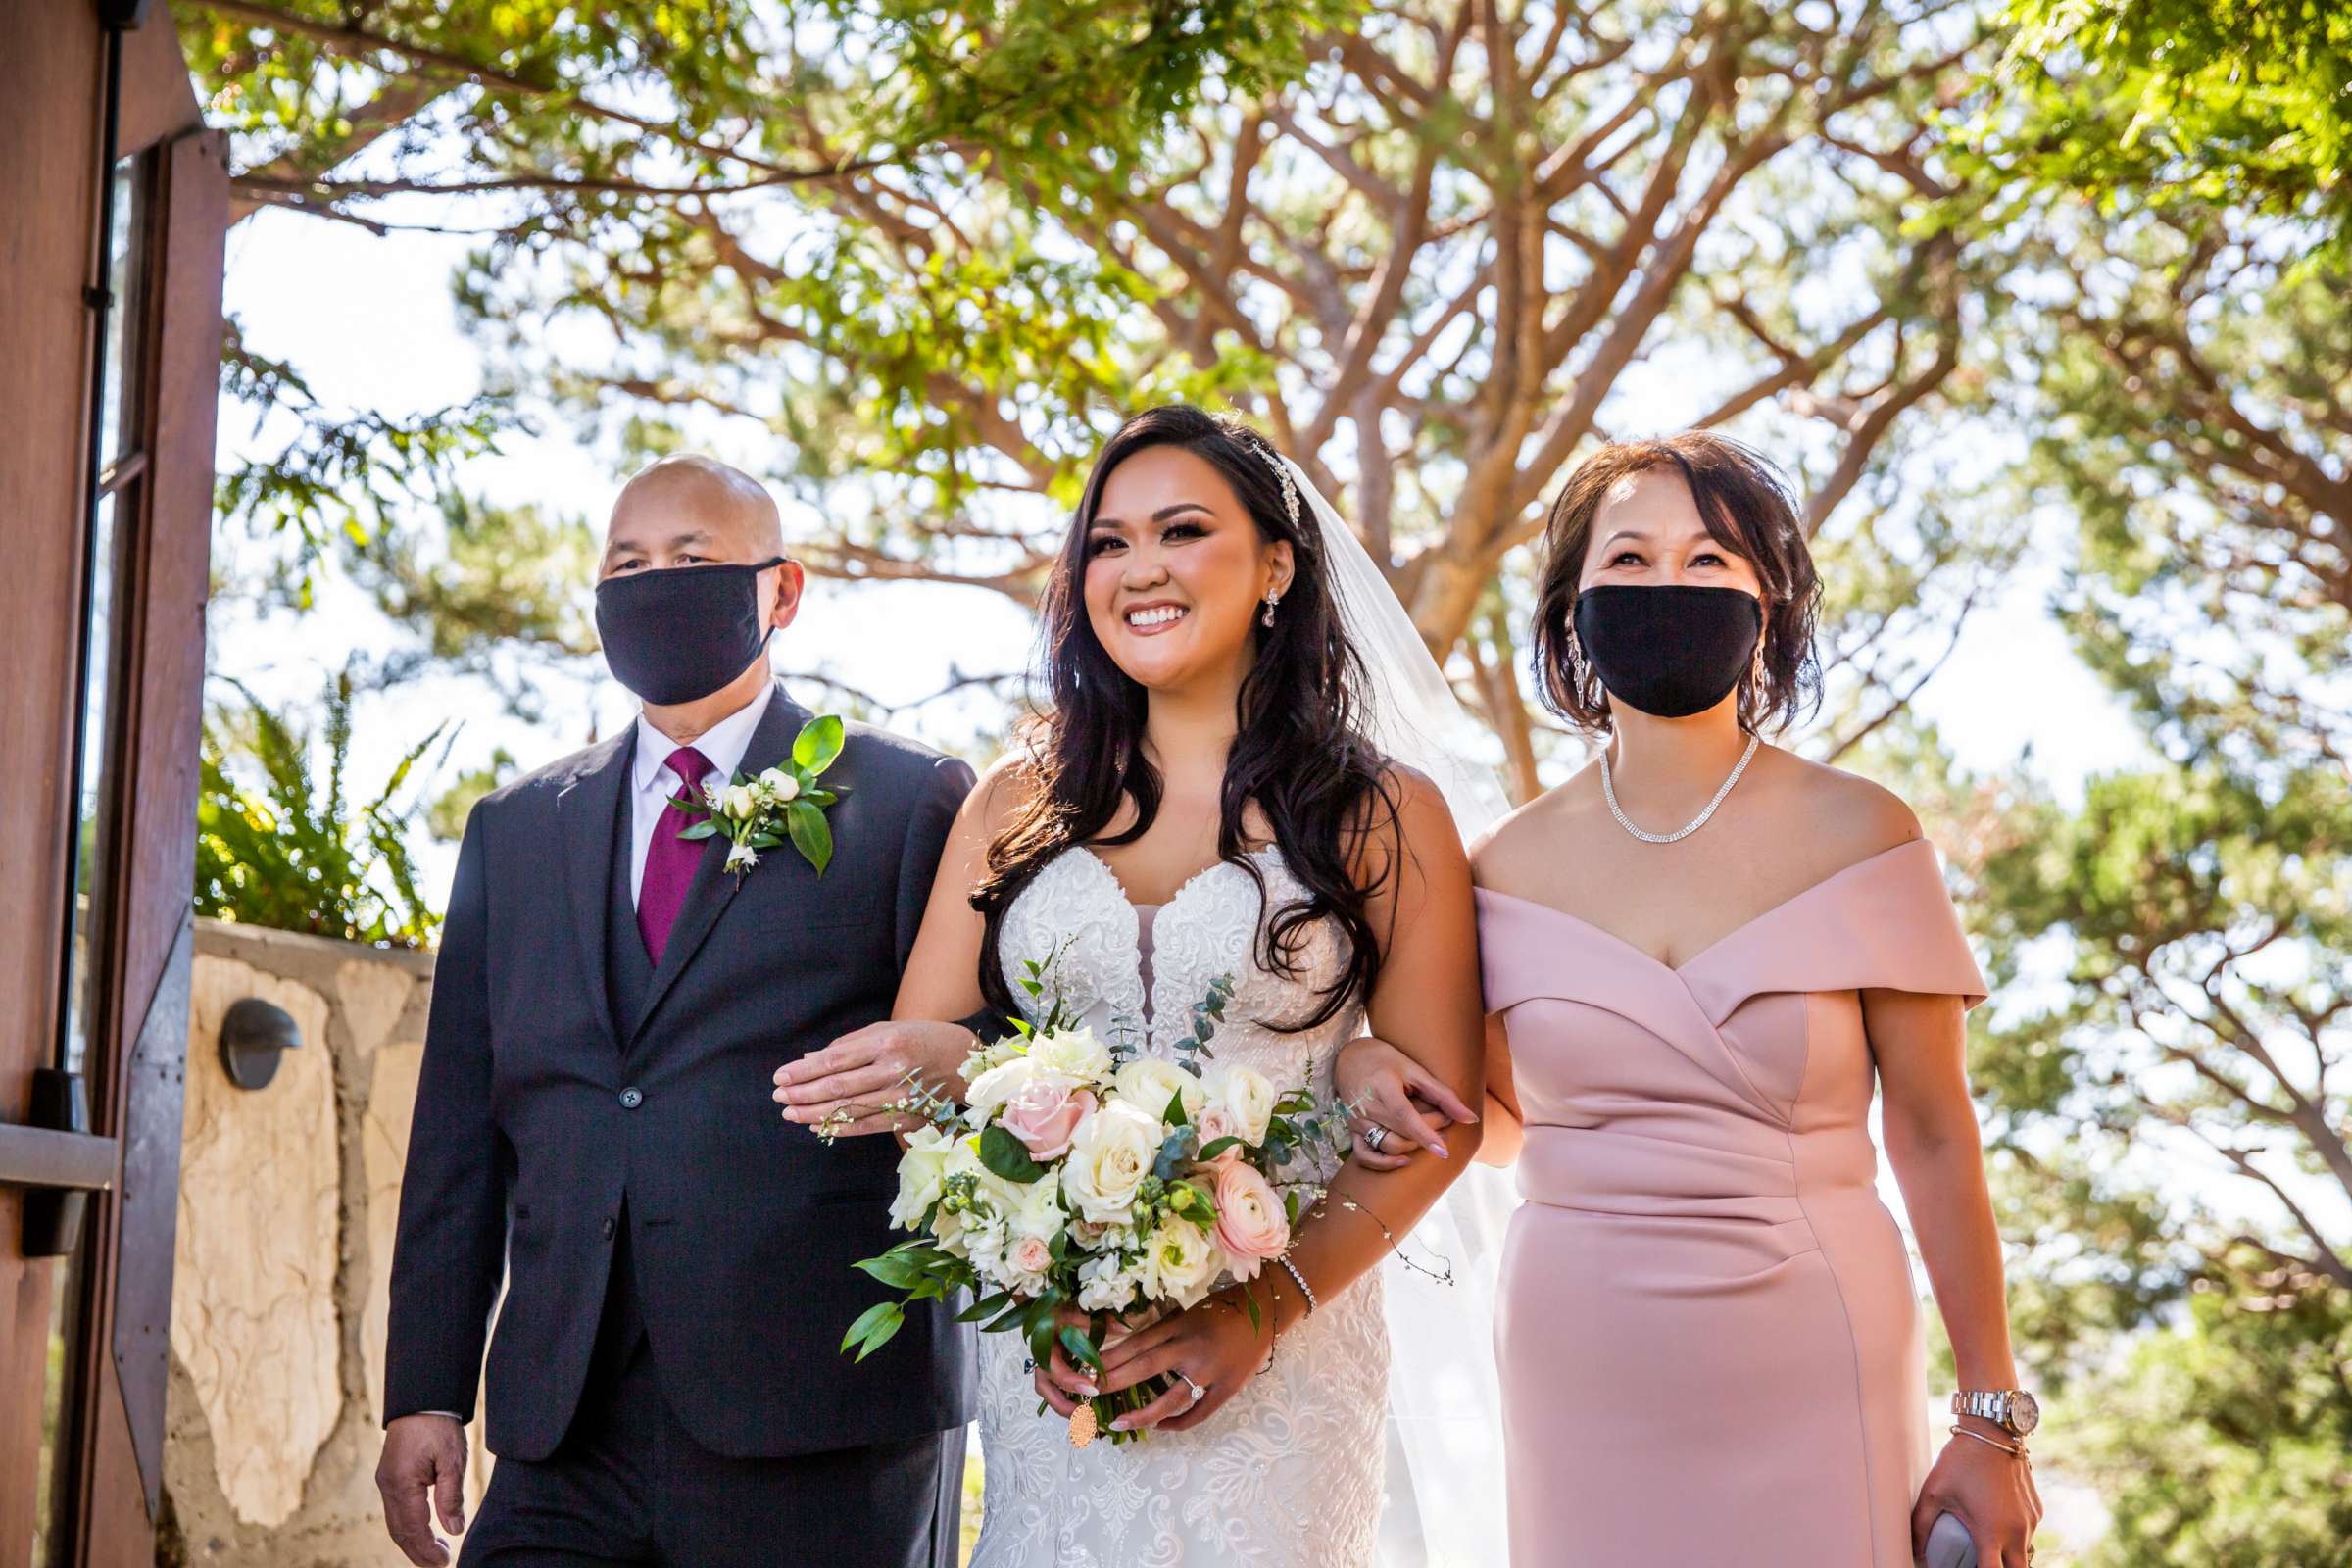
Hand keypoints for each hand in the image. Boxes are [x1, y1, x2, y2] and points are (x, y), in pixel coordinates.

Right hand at [376, 1413, 467, 1565]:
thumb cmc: (438, 1426)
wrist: (421, 1399)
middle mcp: (388, 1487)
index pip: (414, 1528)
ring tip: (438, 1552)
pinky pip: (396, 1511)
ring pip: (396, 1524)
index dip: (429, 1549)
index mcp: (402, 1484)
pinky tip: (426, 1531)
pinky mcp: (389, 1477)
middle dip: (419, 1552)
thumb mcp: (452, 1460)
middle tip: (442, 1564)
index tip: (446, 1562)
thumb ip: (451, 1496)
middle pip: (400, 1532)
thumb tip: (454, 1529)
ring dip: (414, 1542)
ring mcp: (386, 1483)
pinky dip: (410, 1527)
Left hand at [773, 1020, 975, 1135]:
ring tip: (790, 1112)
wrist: (968, 1064)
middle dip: (802, 1093)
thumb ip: (850, 1044)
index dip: (804, 1070)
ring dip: (813, 1113)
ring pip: (848, 1109)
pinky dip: (839, 1128)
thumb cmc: (924, 1039)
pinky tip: (816, 1126)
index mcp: (887, 1042)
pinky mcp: (908, 1117)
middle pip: (837, 1086)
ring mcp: (901, 1097)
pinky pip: (866, 1126)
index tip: (781, 1076)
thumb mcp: (889, 1029)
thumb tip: (810, 1059)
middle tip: (778, 1096)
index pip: (835, 1059)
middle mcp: (893, 1069)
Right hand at [1031, 1305, 1101, 1415]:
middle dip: (1063, 1405)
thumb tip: (1125, 1328)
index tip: (1093, 1389)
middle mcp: (1042, 1355)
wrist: (1048, 1298)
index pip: (1054, 1368)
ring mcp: (1046, 1362)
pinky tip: (1086, 1409)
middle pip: (1045, 1387)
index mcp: (1044, 1341)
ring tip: (1088, 1422)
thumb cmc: (1063, 1301)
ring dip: (1066, 1406)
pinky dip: (1069, 1399)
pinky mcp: (1054, 1366)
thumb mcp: (1080, 1307)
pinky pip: (1058, 1388)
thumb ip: (1100, 1318)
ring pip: (1050, 1390)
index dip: (1071, 1381)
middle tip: (1087, 1418)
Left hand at [1094, 1289, 1271, 1434]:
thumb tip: (1126, 1351)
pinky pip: (1198, 1414)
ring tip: (1119, 1422)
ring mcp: (1211, 1372)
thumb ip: (1162, 1332)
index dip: (1110, 1358)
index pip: (1137, 1344)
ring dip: (1142, 1414)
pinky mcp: (1227, 1389)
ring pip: (1170, 1400)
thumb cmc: (1222, 1309)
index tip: (1087, 1369)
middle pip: (1145, 1367)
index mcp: (1180, 1326)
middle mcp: (1192, 1348)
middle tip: (1089, 1395)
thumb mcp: (1187, 1313)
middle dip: (1114, 1383)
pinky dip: (1176, 1424)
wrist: (1265, 1312)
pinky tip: (1159, 1427)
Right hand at [1331, 1033, 1472, 1169]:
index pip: (1404, 1117)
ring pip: (1388, 1146)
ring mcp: (1356, 1121)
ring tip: (1433, 1136)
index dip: (1425, 1135)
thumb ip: (1442, 1095)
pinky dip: (1384, 1163)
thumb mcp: (1414, 1070)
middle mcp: (1367, 1108)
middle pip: (1401, 1134)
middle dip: (1429, 1135)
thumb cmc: (1384, 1059)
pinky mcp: (1352, 1130)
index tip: (1444, 1151)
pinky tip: (1405, 1159)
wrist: (1349, 1057)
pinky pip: (1365, 1155)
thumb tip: (1470, 1118)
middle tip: (1446, 1123)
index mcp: (1382, 1088)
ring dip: (1414, 1147)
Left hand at [1909, 1422, 2043, 1567]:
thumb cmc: (1960, 1461)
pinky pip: (2028, 1534)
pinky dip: (2015, 1537)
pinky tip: (1996, 1522)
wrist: (1992, 1432)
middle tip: (1980, 1561)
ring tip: (1986, 1547)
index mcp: (1991, 1533)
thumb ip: (1920, 1525)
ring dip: (2008, 1556)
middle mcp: (2016, 1532)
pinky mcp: (2037, 1511)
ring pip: (2024, 1554)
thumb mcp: (1933, 1492)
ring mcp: (2030, 1522)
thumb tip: (1914, 1552)